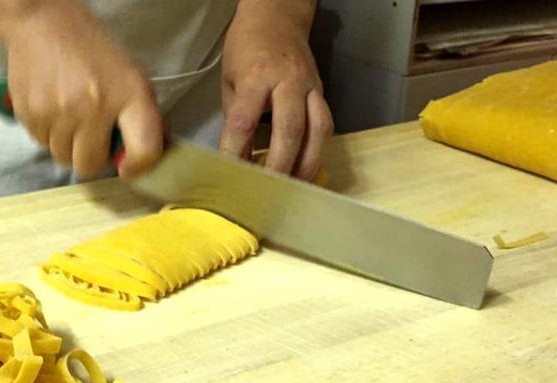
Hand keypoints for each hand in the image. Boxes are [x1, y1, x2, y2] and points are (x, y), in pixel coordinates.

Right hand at [0, 0, 162, 177]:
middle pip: (90, 165)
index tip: (127, 168)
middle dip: (91, 156)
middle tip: (90, 137)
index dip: (138, 167)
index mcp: (129, 95)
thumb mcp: (129, 76)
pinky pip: (41, 143)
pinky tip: (52, 108)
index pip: (144, 150)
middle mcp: (94, 108)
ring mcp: (59, 112)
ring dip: (67, 145)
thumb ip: (140, 116)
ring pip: (62, 157)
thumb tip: (140, 156)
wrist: (44, 23)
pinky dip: (47, 133)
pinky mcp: (31, 113)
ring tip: (69, 116)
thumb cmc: (93, 52)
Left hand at [220, 0, 332, 181]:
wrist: (277, 19)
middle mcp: (288, 81)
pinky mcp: (322, 94)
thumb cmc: (247, 50)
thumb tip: (237, 158)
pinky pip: (325, 126)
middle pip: (289, 129)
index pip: (244, 121)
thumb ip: (236, 119)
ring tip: (296, 188)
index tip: (230, 175)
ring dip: (307, 163)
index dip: (236, 151)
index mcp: (257, 76)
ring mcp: (310, 87)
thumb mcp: (231, 81)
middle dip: (279, 165)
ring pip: (318, 130)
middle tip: (269, 190)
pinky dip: (317, 151)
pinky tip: (308, 170)